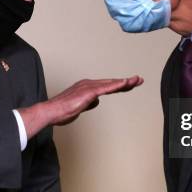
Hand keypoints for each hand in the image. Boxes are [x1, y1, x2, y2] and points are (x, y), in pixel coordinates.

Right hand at [18, 75, 142, 138]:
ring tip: (136, 80)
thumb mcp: (80, 107)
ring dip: (125, 82)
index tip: (130, 84)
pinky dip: (116, 85)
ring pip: (110, 84)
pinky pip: (106, 88)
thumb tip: (96, 101)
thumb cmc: (62, 111)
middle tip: (139, 80)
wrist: (51, 112)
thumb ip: (89, 103)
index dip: (120, 85)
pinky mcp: (88, 92)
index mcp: (87, 87)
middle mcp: (89, 84)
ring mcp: (88, 87)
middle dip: (126, 82)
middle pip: (111, 83)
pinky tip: (125, 83)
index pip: (107, 86)